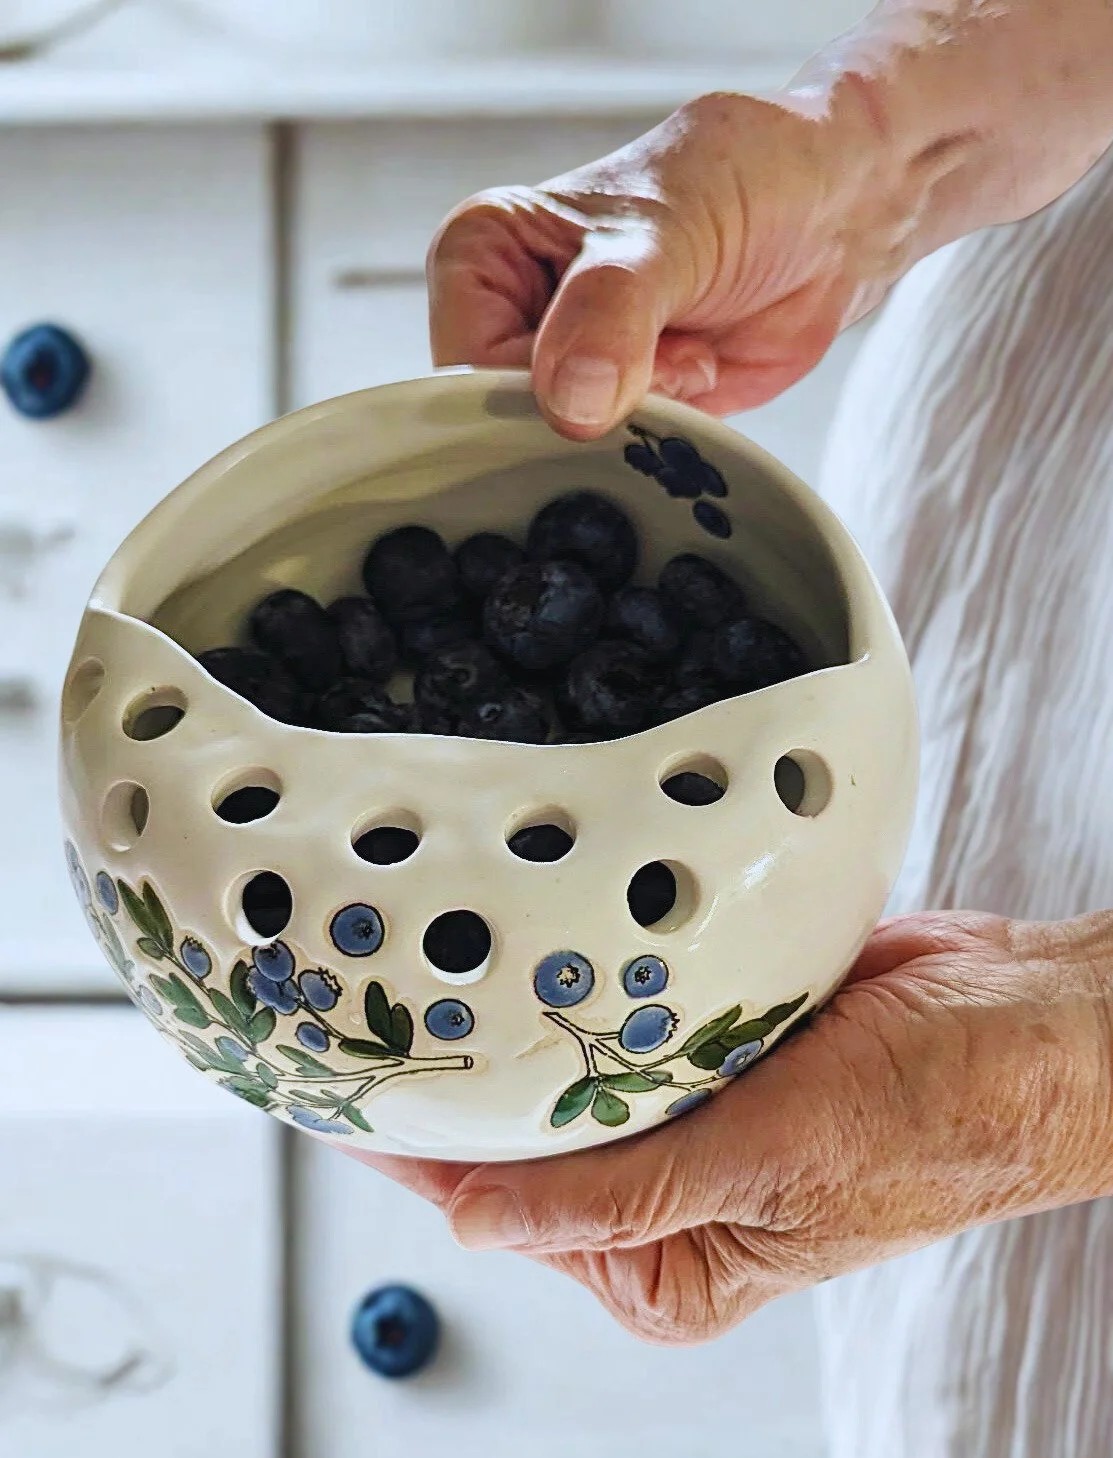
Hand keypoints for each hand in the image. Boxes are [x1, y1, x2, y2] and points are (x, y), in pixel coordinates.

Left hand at [348, 911, 1111, 1344]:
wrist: (1031, 1022)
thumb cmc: (938, 1123)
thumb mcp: (768, 1173)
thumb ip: (616, 1198)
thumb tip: (474, 1226)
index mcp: (668, 1258)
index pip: (506, 1206)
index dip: (418, 1155)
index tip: (338, 1097)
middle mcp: (667, 1183)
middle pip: (523, 1131)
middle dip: (454, 1076)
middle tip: (362, 1005)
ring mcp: (685, 1094)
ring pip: (565, 1057)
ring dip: (513, 1014)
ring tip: (418, 960)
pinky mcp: (709, 1022)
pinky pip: (620, 997)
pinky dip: (579, 970)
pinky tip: (524, 935)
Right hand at [426, 88, 931, 438]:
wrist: (832, 212)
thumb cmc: (741, 184)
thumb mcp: (667, 235)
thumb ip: (610, 315)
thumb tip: (569, 406)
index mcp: (480, 256)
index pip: (468, 368)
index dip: (537, 388)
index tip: (611, 356)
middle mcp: (509, 316)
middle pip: (513, 422)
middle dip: (596, 408)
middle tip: (661, 347)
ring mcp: (565, 368)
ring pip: (570, 449)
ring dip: (644, 418)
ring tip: (686, 348)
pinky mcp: (619, 409)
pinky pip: (622, 462)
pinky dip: (672, 433)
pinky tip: (700, 369)